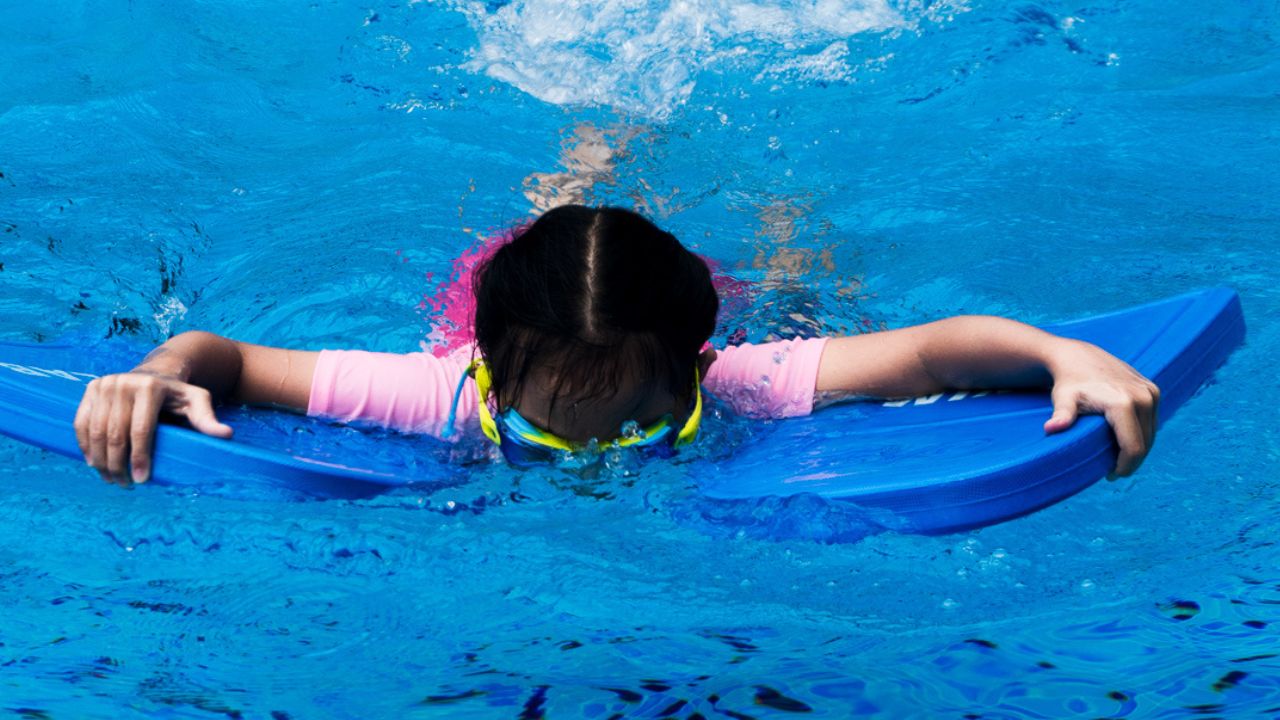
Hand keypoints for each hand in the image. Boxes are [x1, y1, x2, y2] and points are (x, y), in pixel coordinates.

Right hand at [74, 372, 232, 486]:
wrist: (156, 372)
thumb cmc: (179, 394)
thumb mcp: (197, 402)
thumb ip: (208, 419)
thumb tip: (226, 435)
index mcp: (150, 388)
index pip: (141, 430)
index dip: (140, 458)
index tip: (142, 480)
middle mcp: (123, 383)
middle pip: (115, 434)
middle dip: (118, 465)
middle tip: (125, 485)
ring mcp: (104, 385)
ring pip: (95, 432)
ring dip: (101, 461)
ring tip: (111, 479)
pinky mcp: (90, 390)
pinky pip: (81, 423)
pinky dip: (85, 446)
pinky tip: (94, 463)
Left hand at [1042, 340, 1159, 477]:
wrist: (1078, 356)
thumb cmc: (1068, 382)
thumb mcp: (1063, 398)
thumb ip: (1062, 415)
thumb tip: (1051, 428)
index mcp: (1124, 403)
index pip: (1134, 447)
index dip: (1124, 467)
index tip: (1110, 476)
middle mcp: (1143, 396)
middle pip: (1146, 443)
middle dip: (1131, 461)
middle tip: (1113, 471)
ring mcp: (1151, 392)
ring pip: (1151, 433)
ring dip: (1138, 449)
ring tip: (1119, 459)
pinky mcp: (1153, 389)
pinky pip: (1152, 420)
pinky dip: (1142, 434)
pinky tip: (1126, 442)